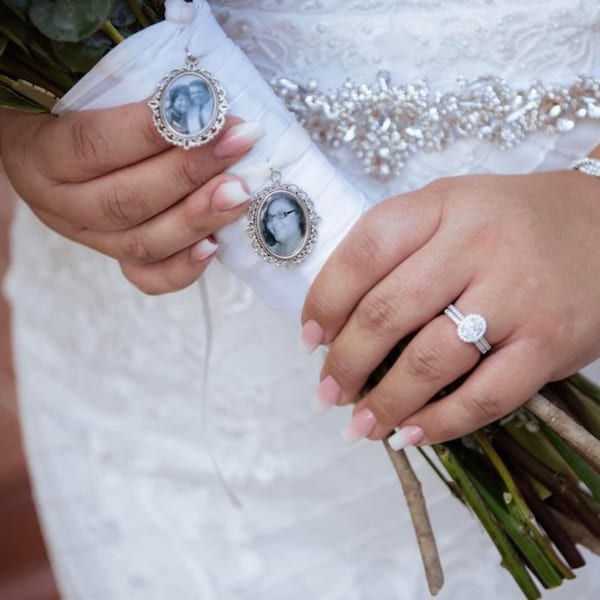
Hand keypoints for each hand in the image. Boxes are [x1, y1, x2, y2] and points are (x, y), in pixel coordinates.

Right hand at [0, 103, 263, 292]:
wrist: (45, 147)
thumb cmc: (69, 110)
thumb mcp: (76, 89)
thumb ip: (122, 92)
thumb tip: (196, 97)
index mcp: (41, 155)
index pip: (96, 144)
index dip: (156, 130)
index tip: (211, 109)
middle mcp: (62, 206)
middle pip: (127, 200)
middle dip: (190, 173)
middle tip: (238, 147)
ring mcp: (90, 239)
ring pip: (143, 242)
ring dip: (198, 218)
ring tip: (239, 193)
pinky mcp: (115, 257)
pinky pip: (148, 277)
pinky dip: (183, 268)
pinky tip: (214, 246)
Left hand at [302, 170, 599, 445]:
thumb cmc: (510, 223)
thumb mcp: (450, 208)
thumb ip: (396, 249)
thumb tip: (335, 317)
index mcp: (441, 206)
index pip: (365, 252)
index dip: (325, 300)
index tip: (309, 337)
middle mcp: (476, 245)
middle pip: (388, 312)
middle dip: (345, 361)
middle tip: (327, 390)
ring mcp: (517, 295)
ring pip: (431, 360)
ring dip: (386, 401)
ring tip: (360, 423)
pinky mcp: (550, 343)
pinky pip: (487, 395)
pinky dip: (442, 422)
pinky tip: (412, 433)